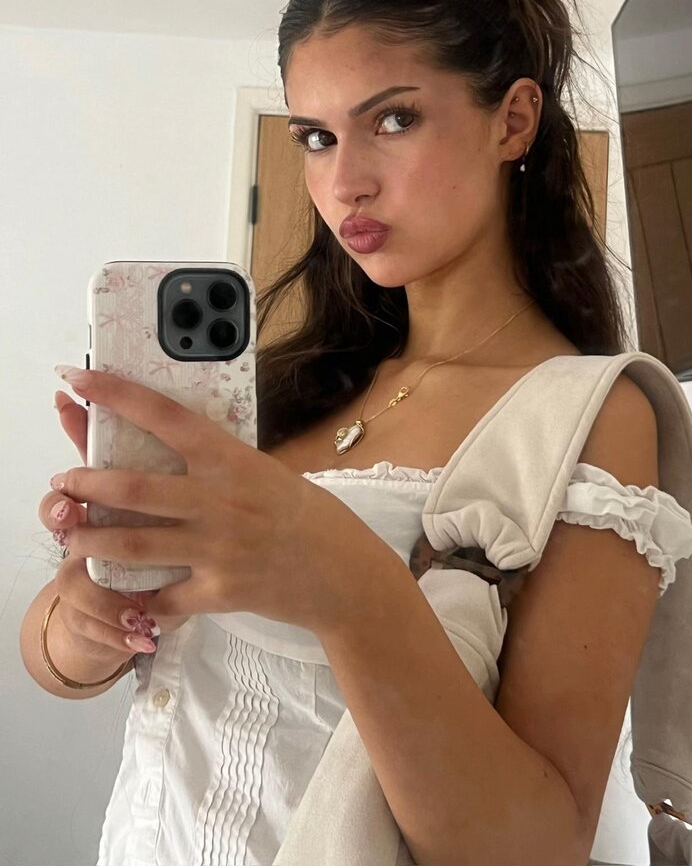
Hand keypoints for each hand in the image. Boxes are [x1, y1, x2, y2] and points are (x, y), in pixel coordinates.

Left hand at [51, 369, 370, 633]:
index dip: (116, 394)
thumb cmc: (307, 514)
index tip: (80, 378)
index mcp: (232, 460)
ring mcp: (216, 550)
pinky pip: (161, 598)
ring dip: (89, 538)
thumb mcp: (265, 472)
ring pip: (132, 544)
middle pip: (132, 487)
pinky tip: (119, 592)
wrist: (342, 574)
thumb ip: (219, 464)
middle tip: (64, 480)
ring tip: (68, 531)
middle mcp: (219, 501)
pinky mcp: (217, 592)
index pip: (164, 417)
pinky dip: (136, 598)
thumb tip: (172, 448)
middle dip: (85, 482)